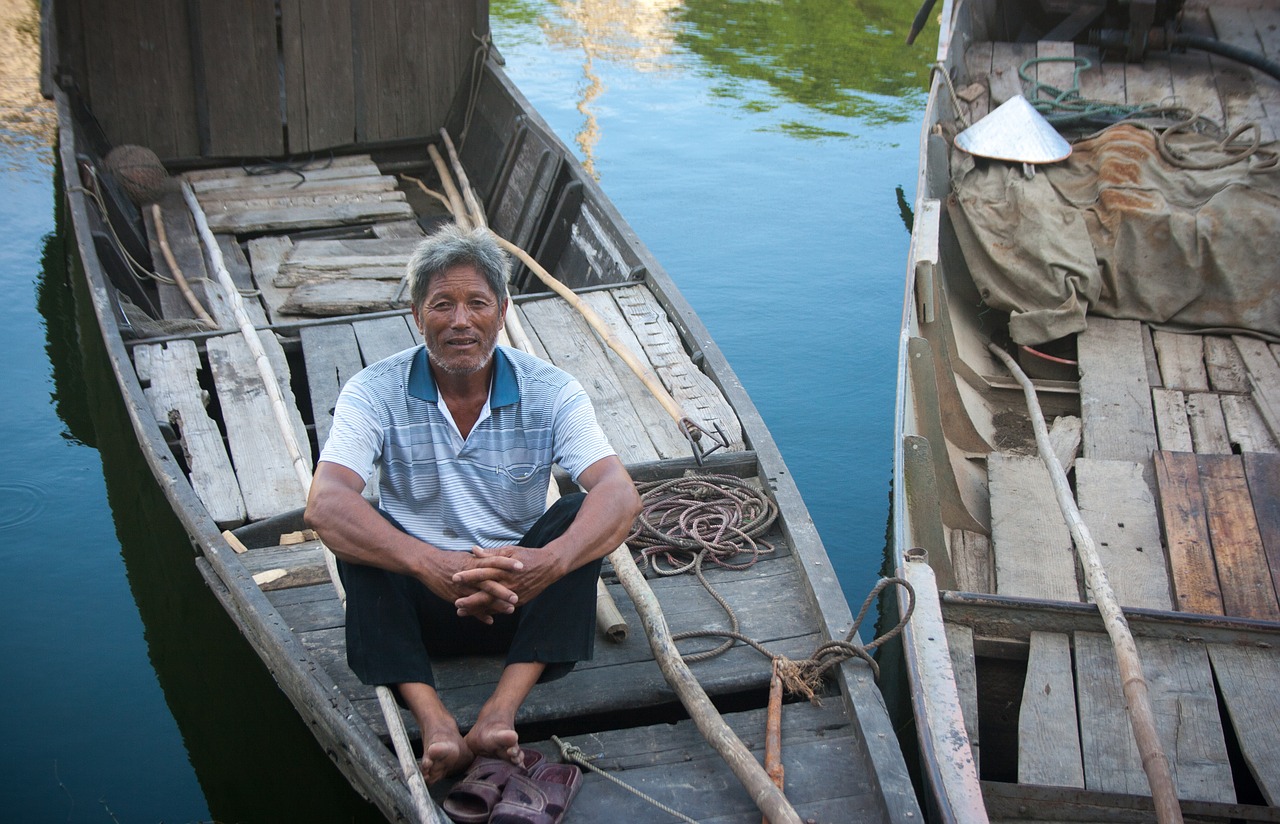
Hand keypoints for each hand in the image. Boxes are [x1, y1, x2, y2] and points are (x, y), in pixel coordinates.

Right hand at [413, 548, 519, 623]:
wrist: (427, 564)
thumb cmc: (448, 559)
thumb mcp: (466, 557)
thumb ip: (481, 559)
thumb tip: (494, 557)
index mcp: (473, 563)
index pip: (494, 561)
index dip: (507, 564)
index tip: (521, 566)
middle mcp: (469, 576)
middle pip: (489, 583)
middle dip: (504, 591)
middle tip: (518, 596)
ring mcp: (462, 588)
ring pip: (481, 597)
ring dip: (496, 605)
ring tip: (510, 610)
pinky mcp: (455, 597)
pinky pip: (470, 607)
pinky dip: (480, 615)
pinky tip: (491, 621)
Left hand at [450, 545, 565, 621]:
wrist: (549, 567)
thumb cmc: (527, 556)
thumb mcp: (509, 551)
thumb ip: (491, 553)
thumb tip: (473, 550)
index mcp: (504, 569)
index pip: (483, 573)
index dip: (468, 576)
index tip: (454, 578)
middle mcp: (508, 584)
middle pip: (486, 593)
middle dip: (470, 599)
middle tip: (455, 603)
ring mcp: (514, 594)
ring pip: (492, 604)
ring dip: (476, 609)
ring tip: (461, 613)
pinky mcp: (518, 601)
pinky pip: (501, 608)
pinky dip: (489, 612)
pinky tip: (478, 615)